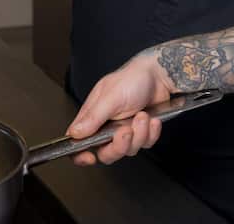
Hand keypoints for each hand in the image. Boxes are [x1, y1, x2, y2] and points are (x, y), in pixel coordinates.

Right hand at [65, 50, 174, 165]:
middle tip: (126, 131)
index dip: (80, 154)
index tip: (89, 157)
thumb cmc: (133, 79)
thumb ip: (93, 117)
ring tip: (143, 116)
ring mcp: (124, 130)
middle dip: (118, 146)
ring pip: (128, 150)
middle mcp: (106, 126)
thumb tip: (74, 133)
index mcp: (92, 116)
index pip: (77, 142)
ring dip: (139, 134)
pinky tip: (152, 119)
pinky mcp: (141, 132)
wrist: (159, 75)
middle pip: (105, 153)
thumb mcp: (111, 97)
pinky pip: (145, 144)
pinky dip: (151, 132)